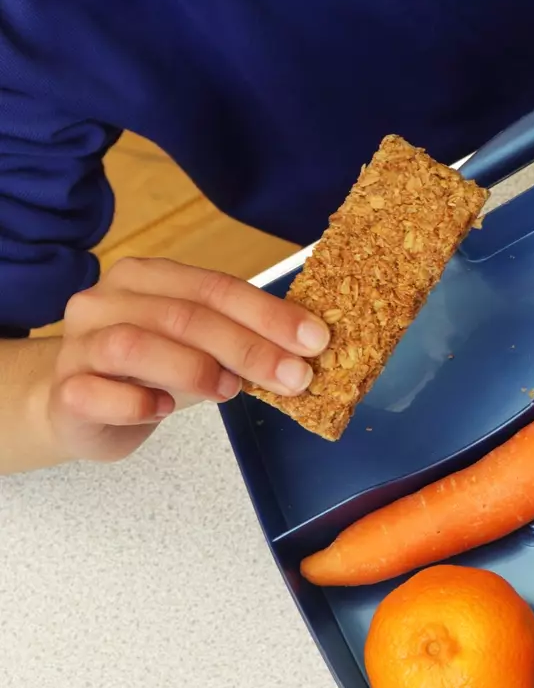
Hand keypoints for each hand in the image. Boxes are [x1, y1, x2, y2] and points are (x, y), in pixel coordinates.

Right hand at [42, 257, 329, 461]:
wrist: (75, 404)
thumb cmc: (150, 370)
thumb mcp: (201, 346)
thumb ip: (242, 339)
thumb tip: (307, 350)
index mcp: (146, 277)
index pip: (215, 287)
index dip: (269, 314)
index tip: (315, 340)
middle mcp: (105, 302)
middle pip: (183, 316)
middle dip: (249, 347)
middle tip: (294, 376)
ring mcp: (78, 345)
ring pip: (134, 345)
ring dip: (194, 368)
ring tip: (229, 390)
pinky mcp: (64, 391)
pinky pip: (95, 393)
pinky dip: (137, 403)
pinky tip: (163, 409)